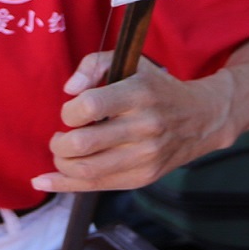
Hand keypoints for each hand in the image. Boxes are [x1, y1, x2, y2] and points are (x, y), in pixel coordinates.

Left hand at [32, 53, 235, 192]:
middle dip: (59, 143)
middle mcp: (145, 127)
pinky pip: (97, 186)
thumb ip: (94, 64)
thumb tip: (69, 90)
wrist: (202, 118)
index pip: (90, 107)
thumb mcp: (132, 63)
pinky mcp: (144, 177)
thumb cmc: (157, 88)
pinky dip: (65, 185)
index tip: (71, 111)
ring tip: (62, 153)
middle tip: (60, 136)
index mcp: (139, 94)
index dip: (69, 111)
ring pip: (87, 170)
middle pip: (83, 144)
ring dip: (61, 164)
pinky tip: (46, 180)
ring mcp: (146, 156)